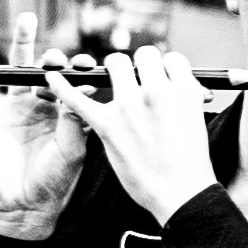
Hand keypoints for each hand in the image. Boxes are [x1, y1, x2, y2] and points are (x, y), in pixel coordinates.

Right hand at [0, 62, 90, 240]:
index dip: (81, 71)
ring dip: (23, 45)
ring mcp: (17, 108)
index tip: (86, 68)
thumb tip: (80, 87)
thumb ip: (74, 119)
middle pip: (47, 69)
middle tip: (56, 55)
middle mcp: (44, 104)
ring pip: (17, 70)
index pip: (74, 80)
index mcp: (67, 110)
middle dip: (53, 55)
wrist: (26, 206)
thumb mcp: (73, 149)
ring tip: (28, 20)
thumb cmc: (56, 179)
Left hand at [63, 44, 223, 228]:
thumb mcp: (195, 117)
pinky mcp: (107, 124)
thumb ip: (182, 94)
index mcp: (183, 87)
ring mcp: (130, 105)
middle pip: (143, 56)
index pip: (171, 59)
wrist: (178, 191)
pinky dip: (63, 87)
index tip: (162, 81)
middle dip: (139, 65)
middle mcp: (157, 90)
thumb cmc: (190, 159)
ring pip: (116, 64)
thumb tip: (170, 81)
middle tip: (136, 80)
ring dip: (114, 69)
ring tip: (112, 79)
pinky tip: (52, 77)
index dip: (165, 70)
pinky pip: (79, 100)